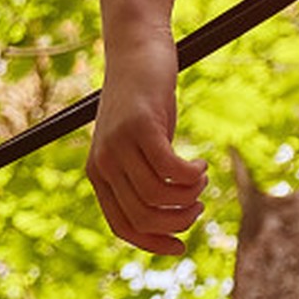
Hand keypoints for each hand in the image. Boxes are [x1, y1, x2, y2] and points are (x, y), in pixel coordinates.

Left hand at [88, 29, 207, 251]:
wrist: (137, 51)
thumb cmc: (144, 101)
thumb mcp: (141, 144)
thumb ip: (148, 175)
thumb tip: (172, 211)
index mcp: (98, 175)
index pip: (123, 226)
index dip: (153, 243)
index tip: (181, 247)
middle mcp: (102, 164)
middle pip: (143, 216)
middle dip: (178, 221)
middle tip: (199, 206)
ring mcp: (118, 146)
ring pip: (157, 196)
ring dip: (188, 197)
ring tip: (200, 180)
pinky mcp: (140, 126)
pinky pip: (169, 169)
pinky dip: (191, 175)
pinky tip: (200, 164)